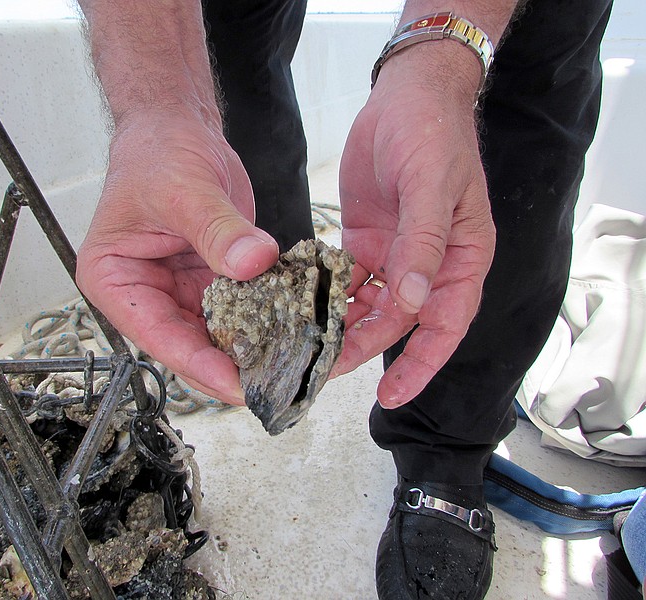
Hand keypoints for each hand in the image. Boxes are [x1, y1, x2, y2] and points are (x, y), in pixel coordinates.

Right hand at [77, 110, 278, 403]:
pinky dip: (262, 322)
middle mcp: (143, 294)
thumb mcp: (184, 189)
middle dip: (229, 367)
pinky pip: (237, 311)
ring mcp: (177, 291)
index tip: (238, 385)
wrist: (176, 130)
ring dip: (249, 351)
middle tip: (274, 386)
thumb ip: (218, 230)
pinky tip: (290, 334)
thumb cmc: (157, 153)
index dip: (199, 364)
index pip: (157, 335)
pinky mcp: (209, 282)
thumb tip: (254, 261)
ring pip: (215, 336)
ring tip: (288, 370)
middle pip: (187, 345)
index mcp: (114, 280)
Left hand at [333, 43, 495, 407]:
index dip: (420, 363)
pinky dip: (326, 293)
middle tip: (327, 370)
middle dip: (366, 347)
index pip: (444, 325)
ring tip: (307, 346)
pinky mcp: (364, 241)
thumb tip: (413, 302)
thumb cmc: (434, 134)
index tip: (392, 394)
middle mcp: (428, 264)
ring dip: (342, 326)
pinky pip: (345, 278)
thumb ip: (422, 244)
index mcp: (459, 259)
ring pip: (368, 305)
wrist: (406, 96)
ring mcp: (394, 254)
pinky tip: (300, 306)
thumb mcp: (432, 186)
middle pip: (398, 321)